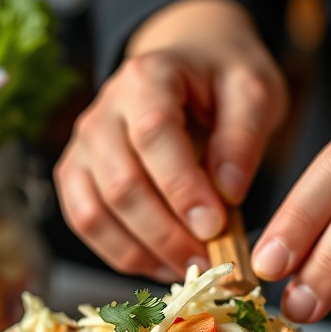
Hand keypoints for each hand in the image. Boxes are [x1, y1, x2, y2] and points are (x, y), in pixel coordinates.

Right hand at [54, 0, 287, 279]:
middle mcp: (103, 112)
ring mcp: (83, 145)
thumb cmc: (222, 78)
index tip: (215, 225)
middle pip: (120, 183)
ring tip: (190, 268)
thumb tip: (228, 193)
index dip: (182, 187)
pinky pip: (86, 224)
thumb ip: (243, 137)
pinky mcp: (77, 175)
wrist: (189, 62)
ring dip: (143, 252)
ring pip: (95, 212)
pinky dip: (123, 254)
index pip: (153, 136)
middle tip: (211, 262)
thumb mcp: (253, 91)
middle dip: (166, 233)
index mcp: (147, 78)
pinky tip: (164, 264)